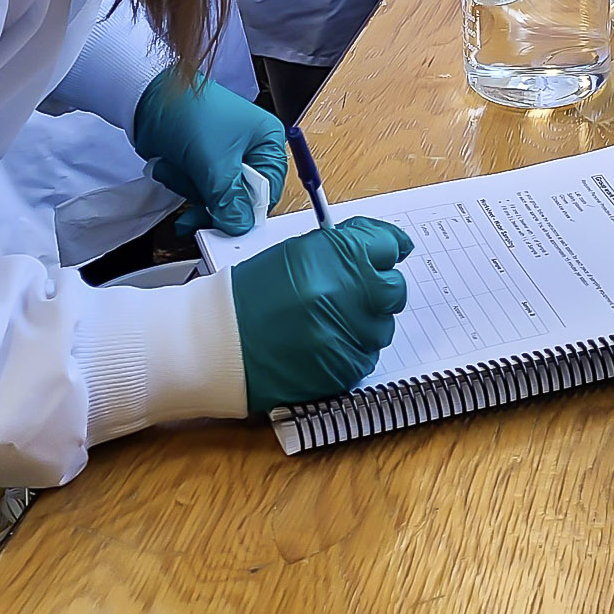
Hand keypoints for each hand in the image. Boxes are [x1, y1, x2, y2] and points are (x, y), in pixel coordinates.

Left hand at [130, 68, 287, 235]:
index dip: (247, 210)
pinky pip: (198, 189)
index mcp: (267, 141)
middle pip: (241, 197)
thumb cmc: (188, 112)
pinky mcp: (202, 162)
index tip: (226, 222)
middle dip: (212, 201)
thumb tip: (239, 225)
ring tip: (175, 169)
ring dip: (190, 189)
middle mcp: (250, 149)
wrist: (146, 95)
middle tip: (195, 209)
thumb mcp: (214, 161)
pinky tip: (168, 170)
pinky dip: (181, 184)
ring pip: (217, 197)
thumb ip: (229, 198)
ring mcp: (224, 157)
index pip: (268, 191)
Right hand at [232, 217, 414, 412]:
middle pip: (394, 288)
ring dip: (366, 321)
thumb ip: (343, 247)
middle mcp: (346, 294)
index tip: (389, 252)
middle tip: (358, 291)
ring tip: (331, 320)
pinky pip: (367, 355)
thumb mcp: (297, 252)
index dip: (386, 248)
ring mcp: (347, 334)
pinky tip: (325, 342)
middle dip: (380, 288)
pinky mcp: (344, 369)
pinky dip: (353, 348)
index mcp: (333, 257)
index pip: (387, 245)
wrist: (219, 343)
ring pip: (383, 326)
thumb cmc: (252, 294)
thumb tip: (385, 245)